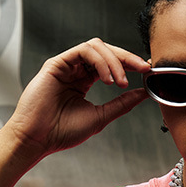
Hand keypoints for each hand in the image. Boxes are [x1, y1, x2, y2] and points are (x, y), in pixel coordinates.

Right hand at [6, 38, 150, 159]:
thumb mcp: (100, 117)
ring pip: (97, 47)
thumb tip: (144, 92)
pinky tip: (107, 79)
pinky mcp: (57, 63)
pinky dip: (100, 61)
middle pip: (106, 50)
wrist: (38, 139)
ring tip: (120, 82)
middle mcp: (76, 70)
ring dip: (114, 62)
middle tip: (143, 68)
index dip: (130, 64)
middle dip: (127, 58)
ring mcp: (66, 65)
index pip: (111, 63)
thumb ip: (121, 103)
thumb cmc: (62, 132)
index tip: (148, 71)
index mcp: (85, 80)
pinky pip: (83, 50)